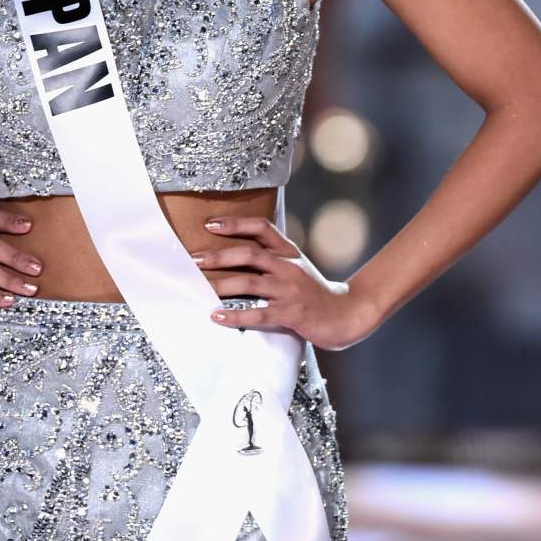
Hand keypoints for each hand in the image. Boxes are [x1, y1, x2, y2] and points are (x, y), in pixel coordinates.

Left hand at [190, 214, 380, 350]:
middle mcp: (288, 267)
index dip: (236, 223)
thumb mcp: (296, 267)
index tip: (210, 224)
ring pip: (250, 282)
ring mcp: (290, 290)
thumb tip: (235, 255)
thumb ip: (272, 259)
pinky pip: (259, 314)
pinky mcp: (292, 314)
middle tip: (193, 259)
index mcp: (289, 252)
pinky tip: (217, 316)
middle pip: (249, 253)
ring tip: (198, 287)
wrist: (347, 314)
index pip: (262, 228)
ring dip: (221, 284)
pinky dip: (236, 316)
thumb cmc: (315, 292)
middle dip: (218, 255)